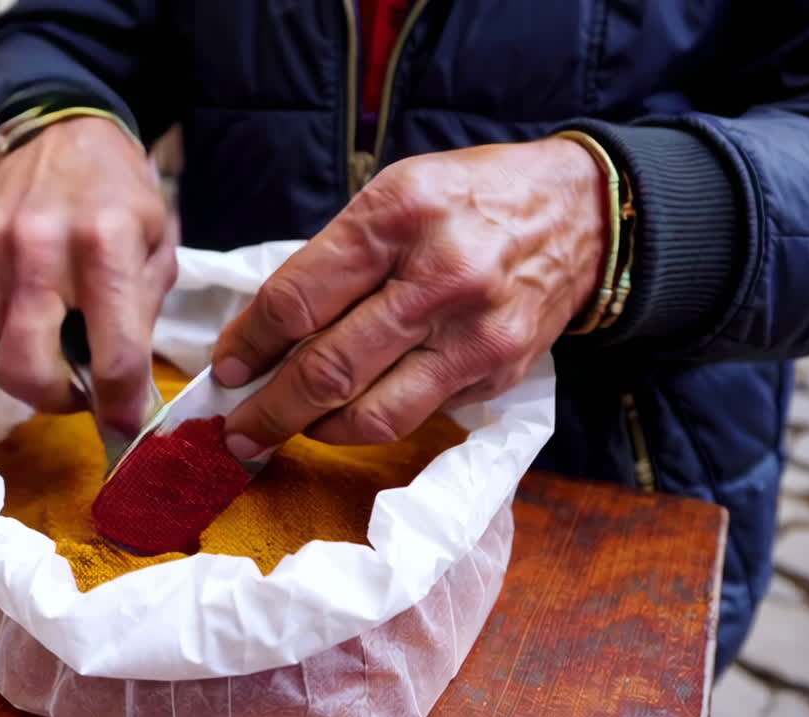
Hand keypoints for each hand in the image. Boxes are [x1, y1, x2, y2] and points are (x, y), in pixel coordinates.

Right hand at [0, 117, 177, 432]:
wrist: (56, 130)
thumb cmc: (116, 197)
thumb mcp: (156, 246)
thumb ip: (141, 317)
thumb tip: (126, 398)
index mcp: (105, 243)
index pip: (113, 353)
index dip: (120, 405)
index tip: (122, 424)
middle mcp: (35, 243)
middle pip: (24, 365)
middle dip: (52, 398)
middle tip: (74, 393)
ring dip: (21, 369)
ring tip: (48, 348)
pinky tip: (17, 316)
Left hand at [212, 137, 608, 456]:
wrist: (581, 215)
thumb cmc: (471, 198)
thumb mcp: (395, 193)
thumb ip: (334, 258)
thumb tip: (264, 331)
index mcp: (400, 216)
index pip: (299, 299)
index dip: (250, 342)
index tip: (227, 366)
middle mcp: (440, 278)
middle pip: (329, 368)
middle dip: (268, 410)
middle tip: (236, 429)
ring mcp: (474, 335)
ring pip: (373, 414)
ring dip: (315, 430)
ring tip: (287, 428)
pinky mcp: (496, 374)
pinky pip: (416, 416)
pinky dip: (370, 422)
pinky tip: (347, 414)